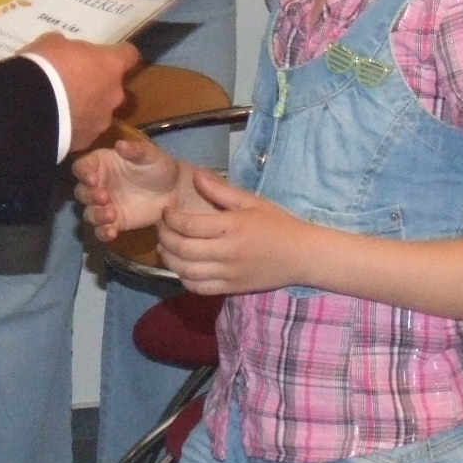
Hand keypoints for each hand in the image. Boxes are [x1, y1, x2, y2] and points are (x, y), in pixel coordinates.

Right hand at [28, 34, 139, 153]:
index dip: (119, 54)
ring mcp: (102, 121)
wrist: (29, 108)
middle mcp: (114, 95)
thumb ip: (68, 48)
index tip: (108, 55)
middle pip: (113, 88)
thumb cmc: (46, 66)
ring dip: (86, 108)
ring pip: (99, 112)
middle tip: (74, 84)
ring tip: (62, 108)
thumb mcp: (53, 43)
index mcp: (110, 65)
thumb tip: (67, 54)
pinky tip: (56, 124)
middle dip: (97, 85)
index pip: (129, 55)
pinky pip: (83, 130)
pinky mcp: (86, 141)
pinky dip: (74, 126)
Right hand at [75, 134, 181, 239]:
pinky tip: (112, 232)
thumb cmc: (158, 166)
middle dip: (89, 196)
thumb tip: (120, 144)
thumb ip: (135, 150)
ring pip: (88, 213)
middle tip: (105, 197)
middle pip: (81, 192)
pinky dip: (102, 233)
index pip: (82, 167)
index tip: (92, 179)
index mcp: (101, 164)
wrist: (175, 191)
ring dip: (95, 215)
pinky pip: (101, 230)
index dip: (83, 173)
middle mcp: (98, 185)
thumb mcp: (150, 155)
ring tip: (111, 215)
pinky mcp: (114, 222)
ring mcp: (104, 206)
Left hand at [157, 167, 314, 295]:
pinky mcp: (230, 288)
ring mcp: (228, 274)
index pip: (188, 225)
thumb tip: (195, 174)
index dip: (170, 219)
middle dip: (165, 238)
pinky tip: (181, 268)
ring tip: (165, 248)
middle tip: (161, 229)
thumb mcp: (251, 201)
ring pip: (186, 272)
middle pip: (182, 250)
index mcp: (231, 227)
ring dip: (169, 260)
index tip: (166, 212)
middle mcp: (227, 252)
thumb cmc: (277, 224)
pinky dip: (184, 279)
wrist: (301, 255)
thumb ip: (220, 189)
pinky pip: (199, 288)